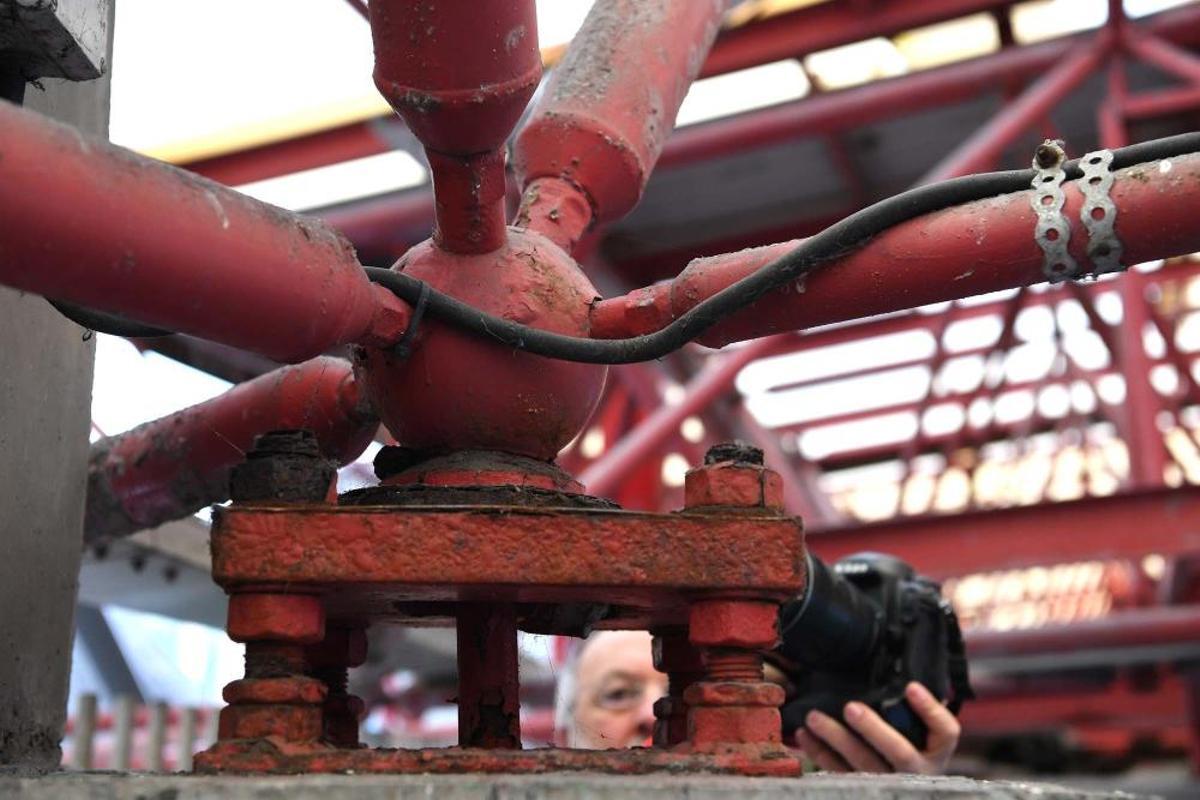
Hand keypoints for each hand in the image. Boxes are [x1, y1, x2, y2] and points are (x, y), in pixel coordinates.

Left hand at [794, 682, 960, 774]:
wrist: (906, 784)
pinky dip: (820, 753)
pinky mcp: (864, 788)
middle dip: (873, 729)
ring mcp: (891, 783)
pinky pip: (840, 773)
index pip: (946, 731)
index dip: (930, 710)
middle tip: (850, 707)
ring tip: (814, 717)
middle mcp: (918, 771)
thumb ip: (914, 706)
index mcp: (937, 750)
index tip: (911, 686)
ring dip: (836, 740)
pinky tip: (805, 735)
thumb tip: (900, 667)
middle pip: (899, 753)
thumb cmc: (913, 745)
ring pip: (864, 765)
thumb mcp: (923, 729)